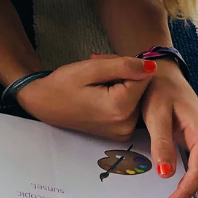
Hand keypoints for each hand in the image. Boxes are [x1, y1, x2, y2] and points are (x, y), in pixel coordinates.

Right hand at [16, 56, 156, 140]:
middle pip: (142, 88)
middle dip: (126, 75)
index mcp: (120, 108)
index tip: (105, 65)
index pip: (144, 76)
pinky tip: (102, 94)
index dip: (126, 65)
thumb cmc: (63, 84)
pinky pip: (132, 108)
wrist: (44, 104)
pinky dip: (121, 97)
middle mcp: (126, 125)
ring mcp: (124, 132)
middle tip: (99, 72)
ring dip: (123, 85)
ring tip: (98, 83)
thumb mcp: (91, 69)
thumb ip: (123, 66)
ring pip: (138, 97)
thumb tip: (152, 67)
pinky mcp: (121, 133)